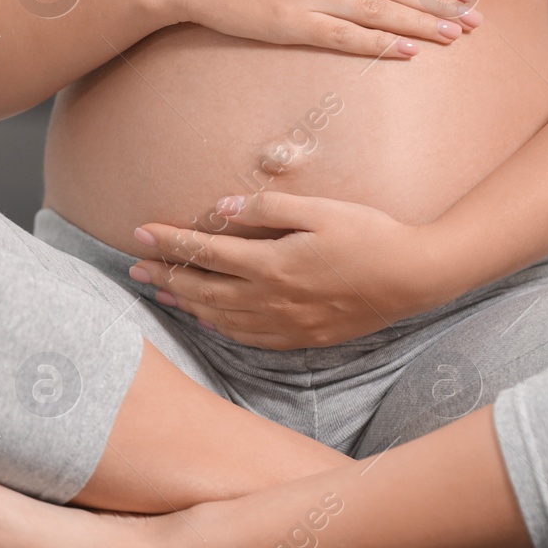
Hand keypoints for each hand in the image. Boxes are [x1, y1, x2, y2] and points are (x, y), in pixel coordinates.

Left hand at [126, 191, 451, 349]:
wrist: (414, 276)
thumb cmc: (370, 234)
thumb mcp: (321, 209)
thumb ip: (268, 209)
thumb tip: (223, 211)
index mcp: (272, 264)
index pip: (205, 253)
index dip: (169, 242)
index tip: (140, 233)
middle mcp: (272, 300)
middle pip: (203, 290)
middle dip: (165, 277)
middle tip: (134, 268)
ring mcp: (286, 324)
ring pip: (220, 318)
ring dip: (185, 305)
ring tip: (160, 294)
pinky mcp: (303, 337)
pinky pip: (248, 338)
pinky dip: (219, 327)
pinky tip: (209, 320)